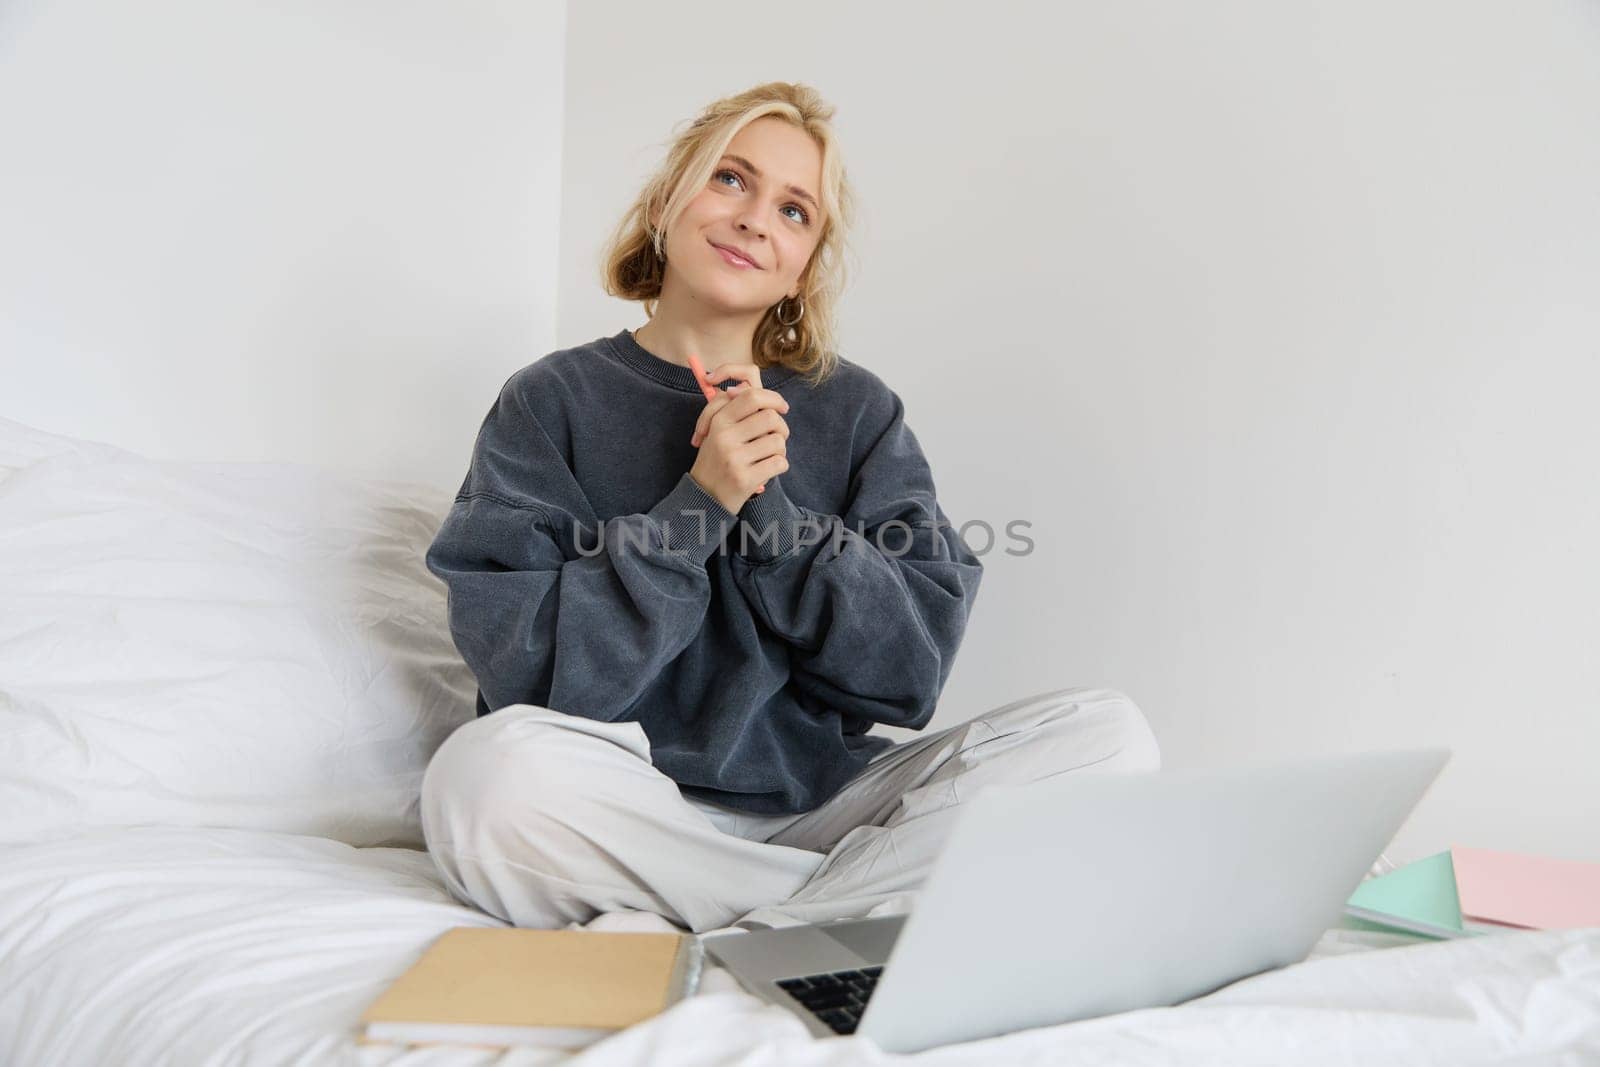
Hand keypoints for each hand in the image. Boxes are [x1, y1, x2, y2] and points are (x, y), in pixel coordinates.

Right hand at [688, 363, 790, 515]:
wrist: (704, 497)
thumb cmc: (715, 459)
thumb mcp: (713, 429)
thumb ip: (726, 405)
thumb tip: (741, 386)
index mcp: (718, 421)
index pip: (751, 395)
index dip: (773, 398)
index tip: (782, 407)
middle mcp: (724, 437)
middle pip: (770, 417)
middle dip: (782, 426)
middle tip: (777, 436)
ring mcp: (734, 458)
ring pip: (778, 441)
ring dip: (780, 449)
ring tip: (768, 456)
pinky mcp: (745, 479)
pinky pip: (779, 463)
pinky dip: (779, 466)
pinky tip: (766, 471)